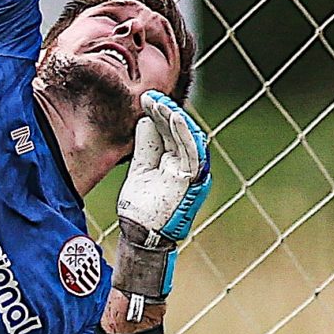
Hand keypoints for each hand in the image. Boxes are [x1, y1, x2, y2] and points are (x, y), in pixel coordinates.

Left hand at [111, 92, 212, 315]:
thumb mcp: (139, 170)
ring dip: (173, 117)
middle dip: (164, 111)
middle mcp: (184, 164)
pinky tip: (174, 117)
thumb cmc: (140, 208)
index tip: (146, 98)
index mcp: (172, 161)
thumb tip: (146, 120)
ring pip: (187, 138)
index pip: (168, 132)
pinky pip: (192, 151)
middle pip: (177, 131)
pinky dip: (184, 134)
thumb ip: (146, 147)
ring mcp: (190, 171)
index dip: (158, 114)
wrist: (141, 237)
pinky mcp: (193, 179)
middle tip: (151, 96)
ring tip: (160, 102)